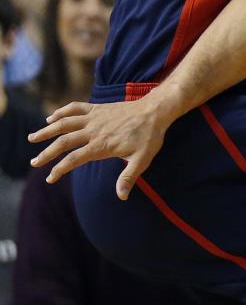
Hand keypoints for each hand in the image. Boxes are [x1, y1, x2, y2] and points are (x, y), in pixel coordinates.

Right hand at [29, 95, 171, 198]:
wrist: (155, 111)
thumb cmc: (149, 137)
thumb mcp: (142, 160)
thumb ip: (128, 177)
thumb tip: (122, 196)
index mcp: (101, 145)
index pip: (74, 160)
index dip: (59, 170)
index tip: (49, 179)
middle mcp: (93, 131)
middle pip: (63, 142)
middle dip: (46, 153)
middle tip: (34, 162)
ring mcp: (94, 118)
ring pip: (64, 123)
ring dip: (46, 131)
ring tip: (32, 138)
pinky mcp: (97, 108)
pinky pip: (75, 108)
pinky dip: (61, 112)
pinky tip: (51, 118)